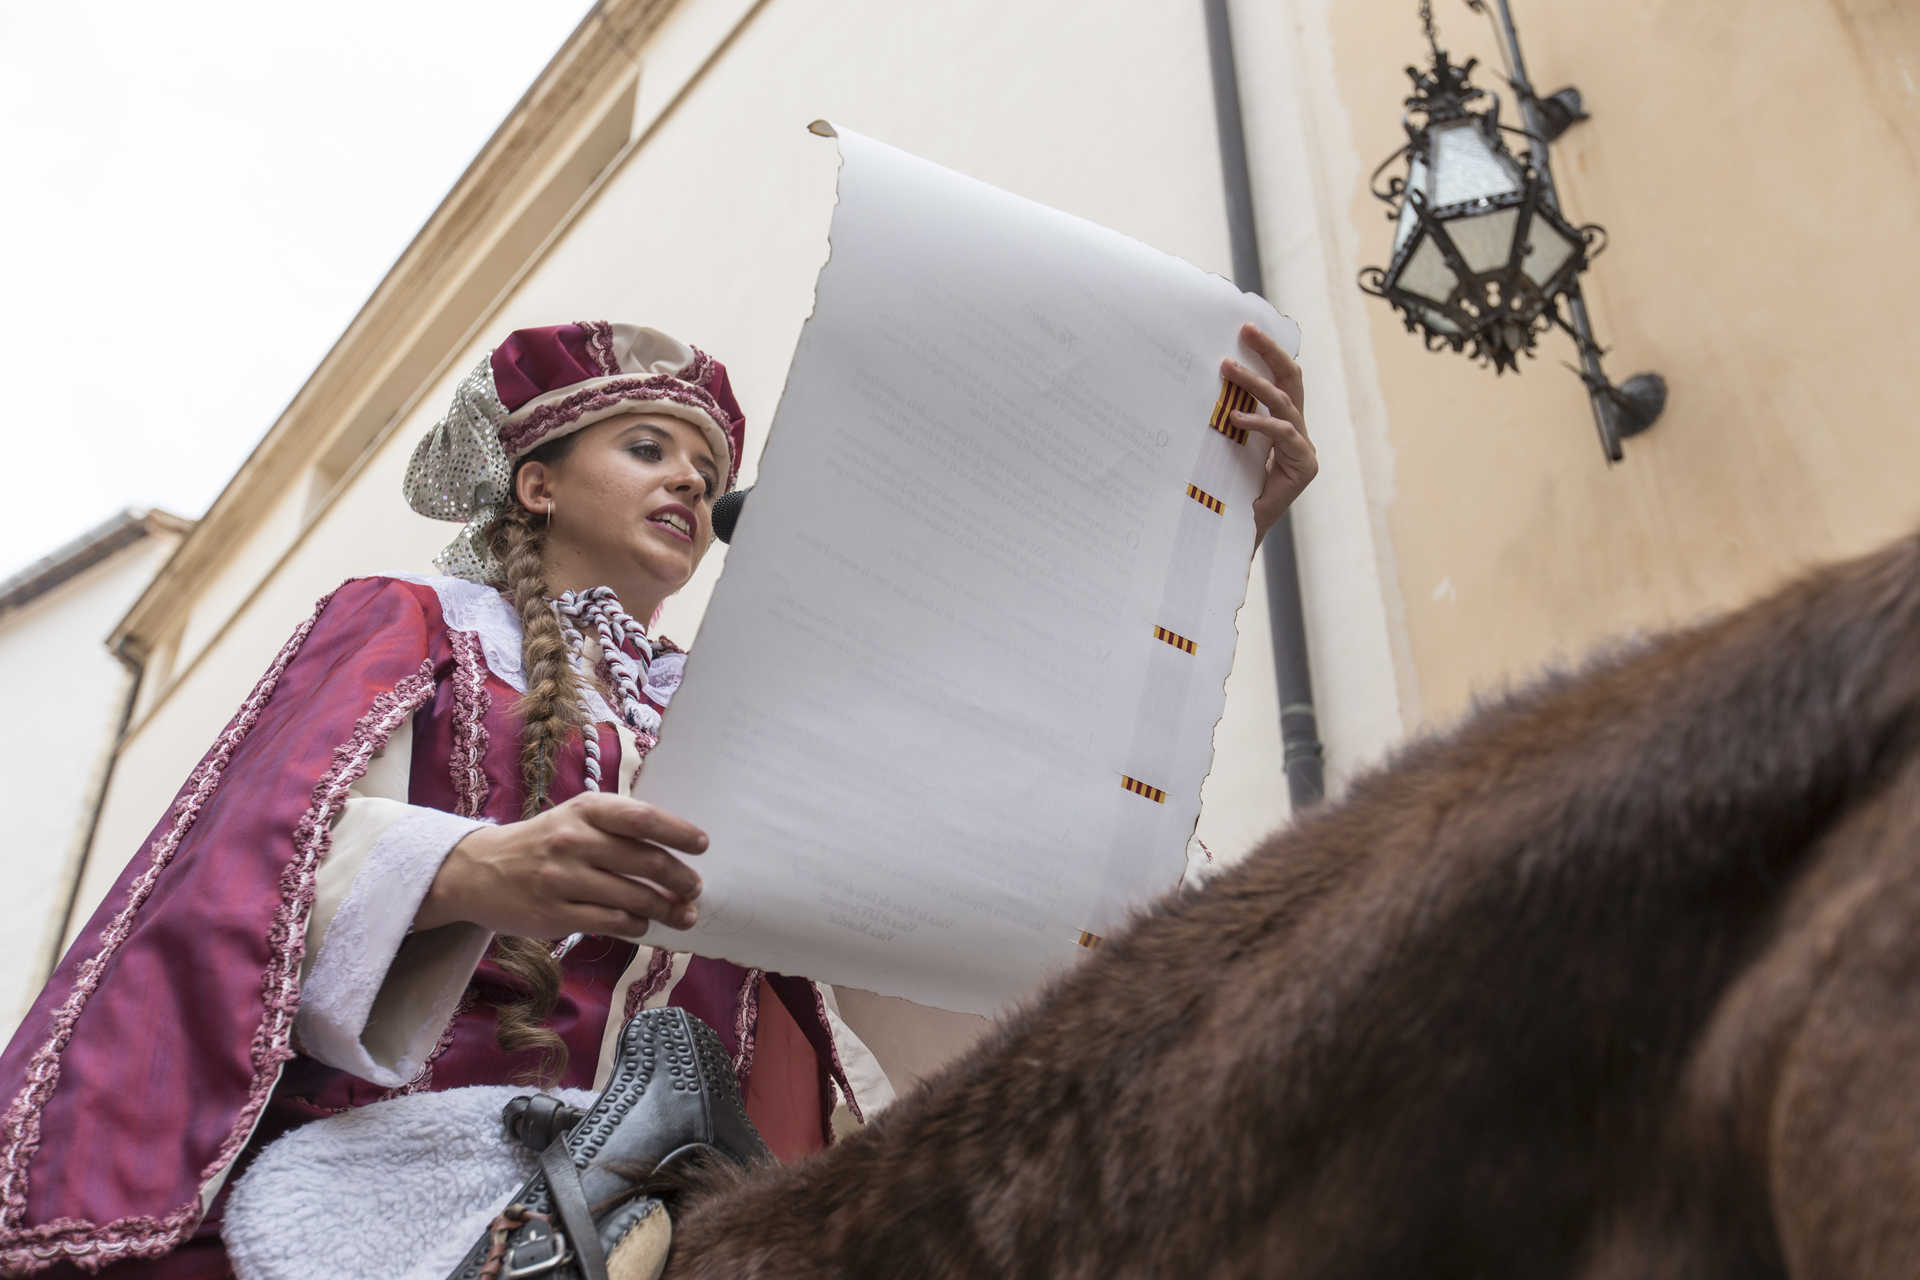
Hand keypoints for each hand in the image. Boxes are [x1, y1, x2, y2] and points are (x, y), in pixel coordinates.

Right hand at [415, 792, 705, 938]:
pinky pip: (610, 923)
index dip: (677, 832)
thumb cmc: (543, 842)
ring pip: (632, 897)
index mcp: (585, 810)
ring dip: (666, 908)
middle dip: (679, 878)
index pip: (641, 818)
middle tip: (695, 888)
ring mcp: (562, 879)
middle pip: (644, 861)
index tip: (701, 845)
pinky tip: (643, 924)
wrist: (479, 871)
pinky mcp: (553, 914)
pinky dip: (635, 925)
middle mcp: (574, 841)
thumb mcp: (575, 818)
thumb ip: (618, 826)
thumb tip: (676, 849)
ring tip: (683, 914)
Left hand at [1221, 322, 1315, 545]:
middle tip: (1247, 331)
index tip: (1245, 329)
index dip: (1268, 352)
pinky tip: (1235, 417)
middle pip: (1292, 379)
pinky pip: (1284, 434)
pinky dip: (1260, 422)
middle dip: (1271, 352)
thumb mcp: (1224, 445)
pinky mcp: (1305, 467)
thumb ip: (1226, 417)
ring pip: (1285, 403)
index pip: (1281, 378)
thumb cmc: (1226, 490)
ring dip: (1256, 383)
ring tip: (1229, 369)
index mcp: (1281, 423)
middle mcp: (1297, 431)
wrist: (1234, 533)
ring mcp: (1304, 449)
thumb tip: (1201, 382)